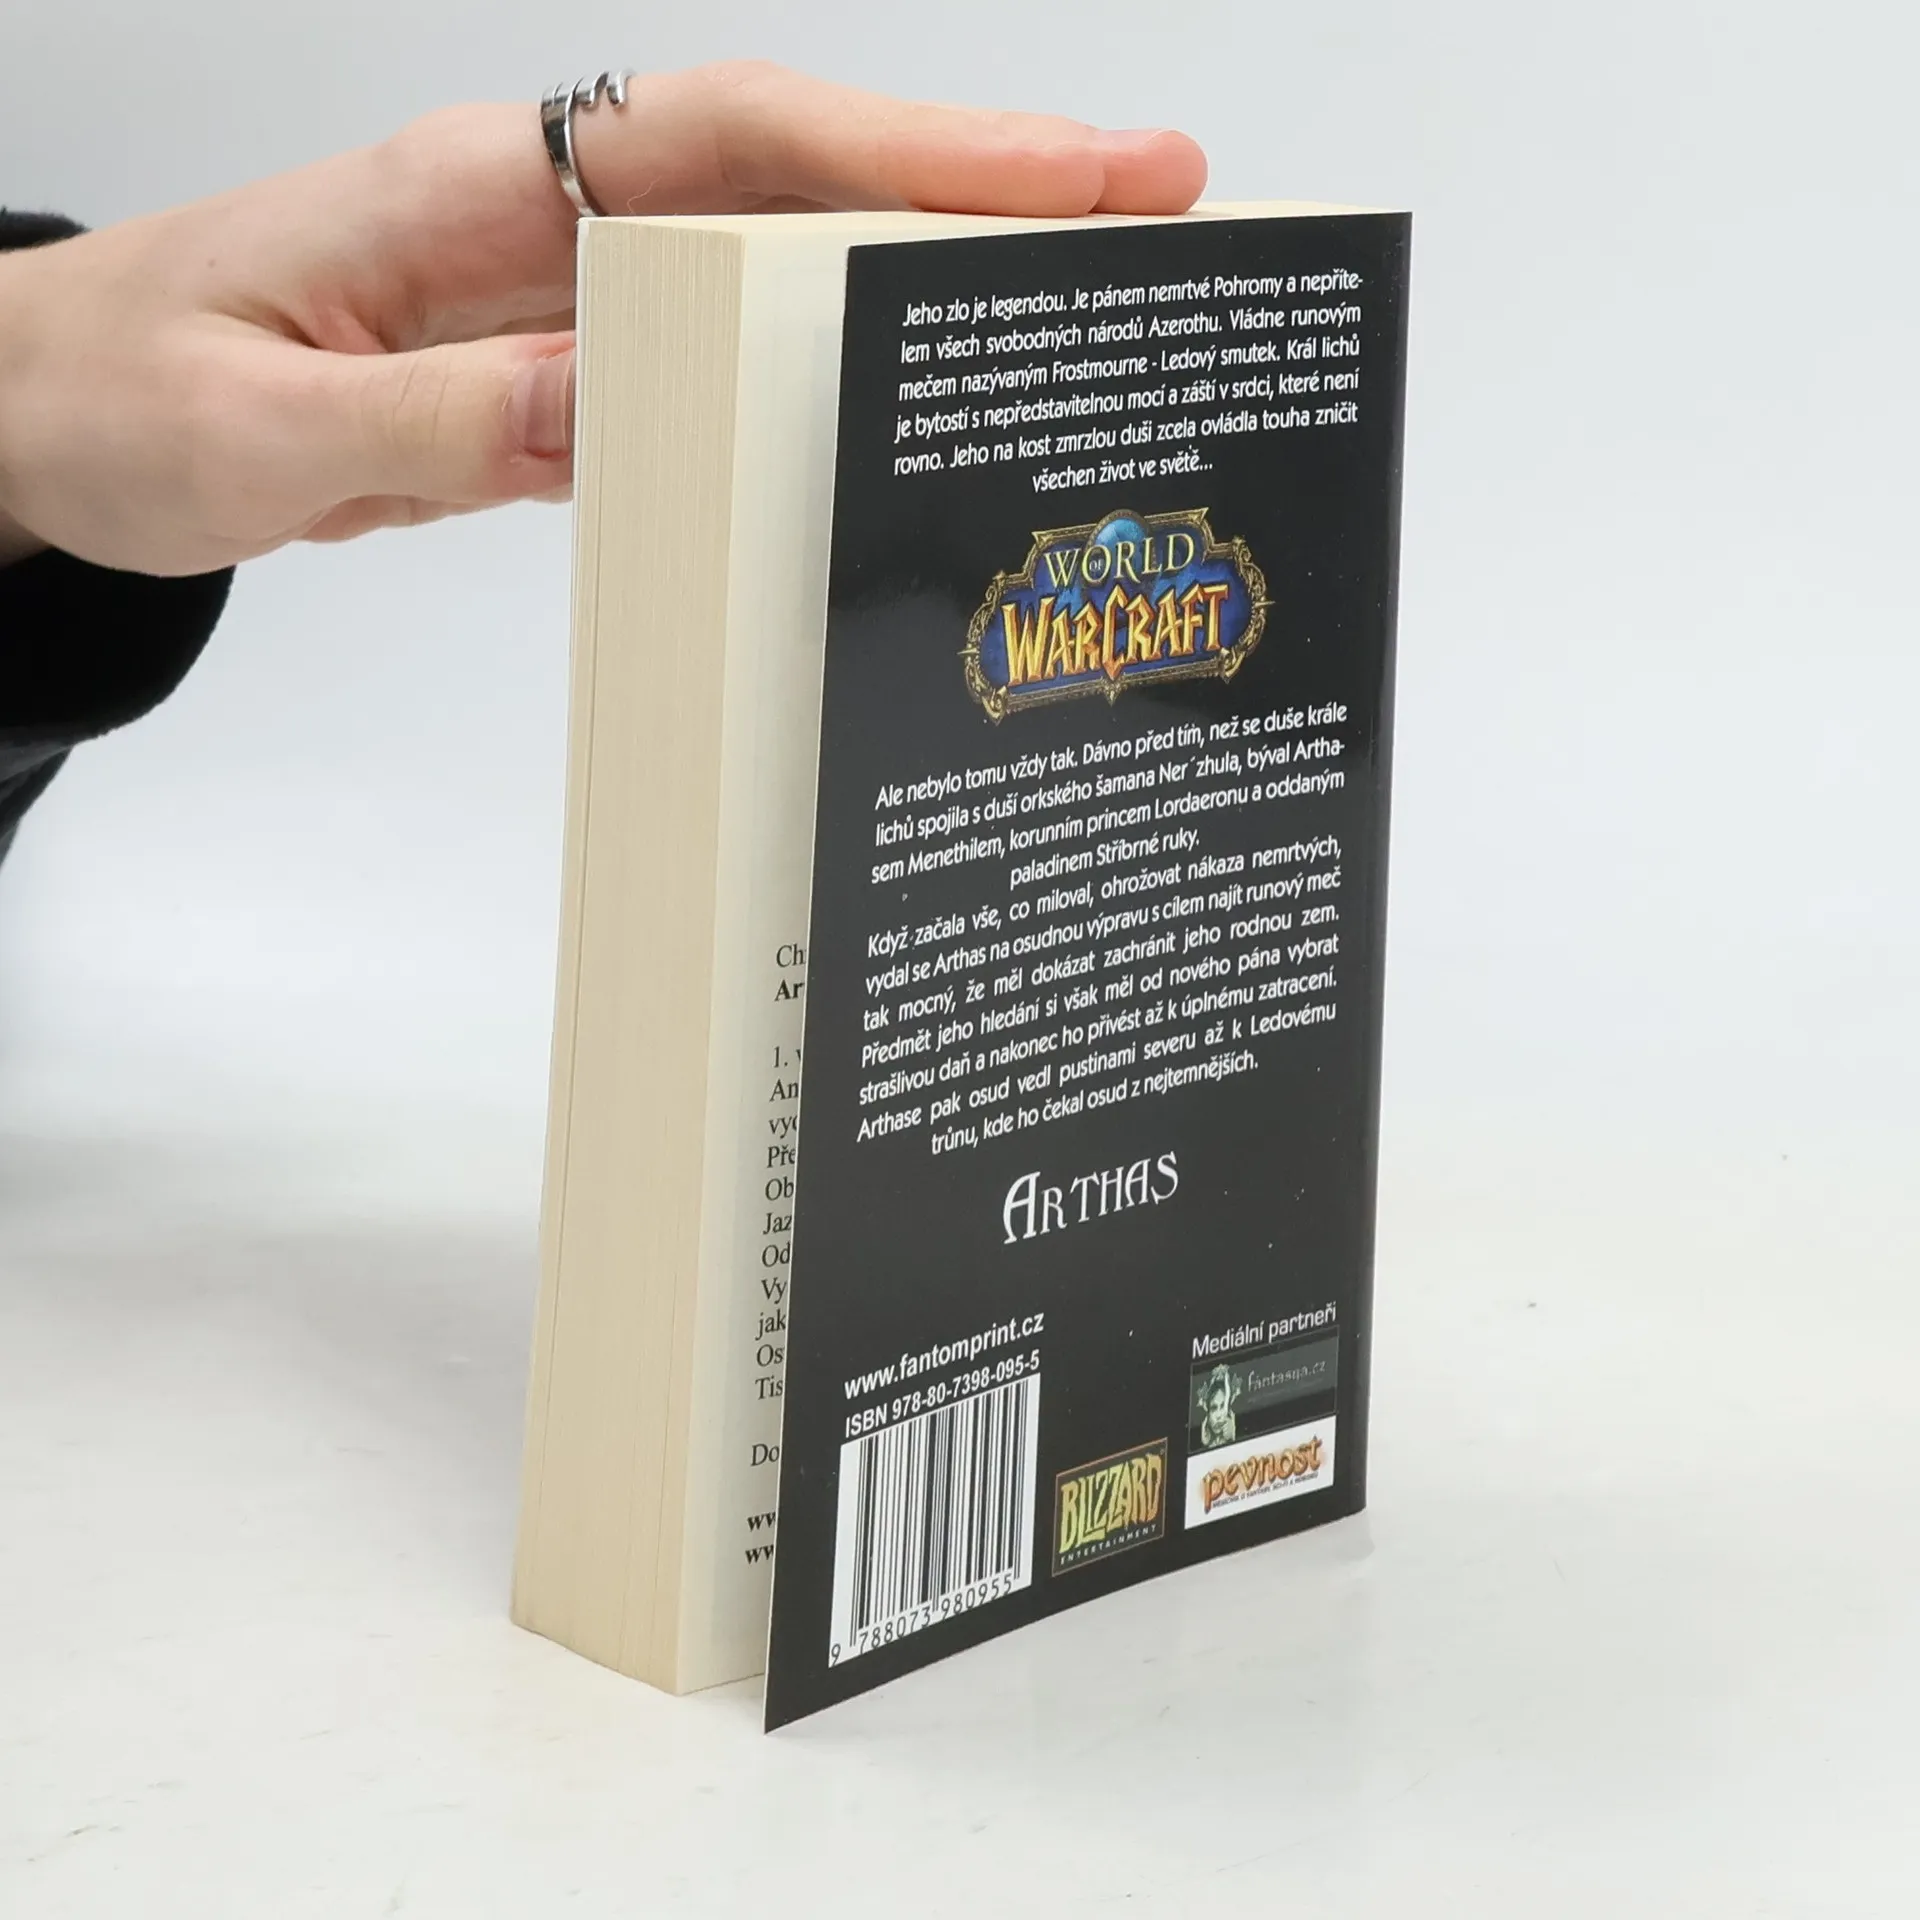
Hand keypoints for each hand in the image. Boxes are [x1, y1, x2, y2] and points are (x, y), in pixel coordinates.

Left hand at [0, 64, 1205, 576]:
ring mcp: (562, 307)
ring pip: (775, 276)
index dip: (917, 151)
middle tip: (1156, 219)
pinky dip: (815, 384)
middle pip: (798, 183)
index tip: (1079, 168)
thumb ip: (441, 418)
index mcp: (476, 192)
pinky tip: (901, 419)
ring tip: (1071, 322)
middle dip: (979, 194)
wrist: (43, 418)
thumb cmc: (117, 396)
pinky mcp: (554, 385)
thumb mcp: (261, 429)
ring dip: (919, 288)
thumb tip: (624, 402)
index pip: (738, 143)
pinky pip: (714, 374)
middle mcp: (544, 228)